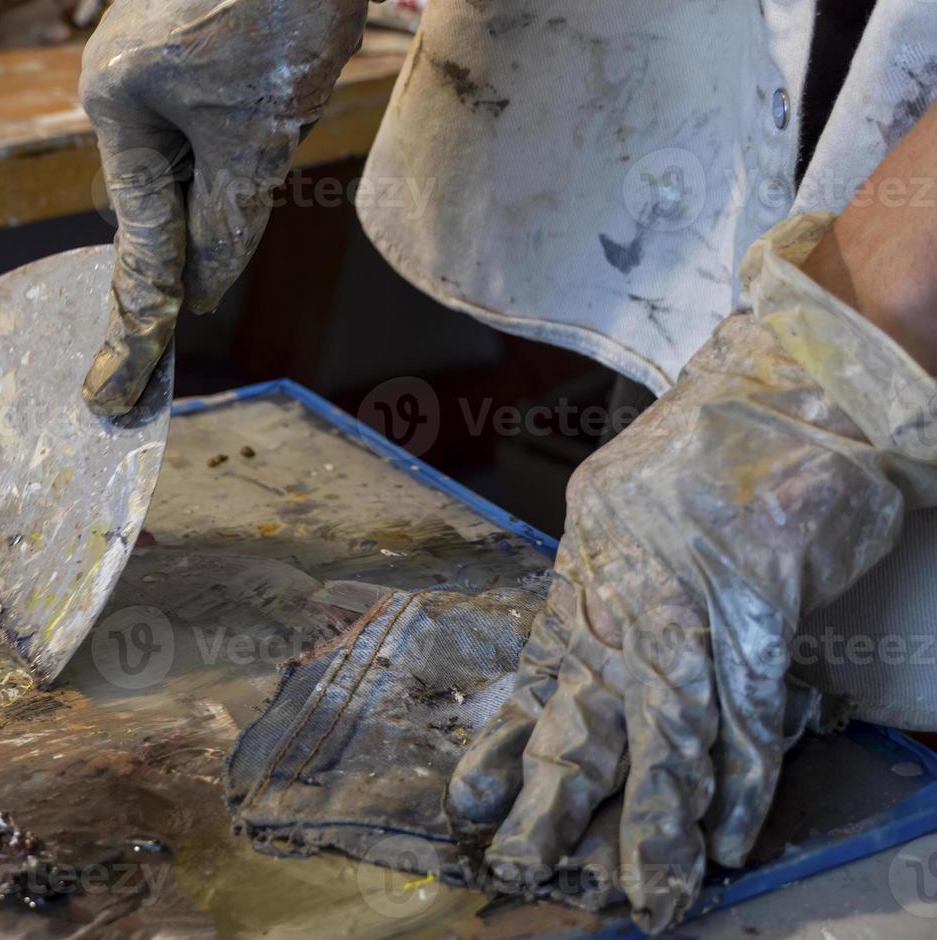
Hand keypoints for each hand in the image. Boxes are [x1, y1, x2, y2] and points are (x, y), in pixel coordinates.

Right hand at [78, 0, 420, 413]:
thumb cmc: (281, 11)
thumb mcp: (258, 136)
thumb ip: (226, 219)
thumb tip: (199, 290)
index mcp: (114, 102)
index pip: (138, 233)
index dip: (141, 313)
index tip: (117, 386)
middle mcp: (115, 75)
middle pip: (155, 190)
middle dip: (202, 213)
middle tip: (238, 210)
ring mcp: (145, 46)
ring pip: (186, 148)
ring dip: (233, 159)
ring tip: (285, 99)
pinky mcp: (182, 27)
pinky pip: (201, 106)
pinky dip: (240, 121)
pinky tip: (283, 81)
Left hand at [448, 216, 936, 931]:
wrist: (794, 377)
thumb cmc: (717, 444)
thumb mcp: (630, 508)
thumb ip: (612, 579)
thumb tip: (601, 649)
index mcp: (587, 564)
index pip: (539, 671)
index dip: (506, 740)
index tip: (471, 796)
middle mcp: (625, 589)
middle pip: (585, 714)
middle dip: (556, 802)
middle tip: (521, 869)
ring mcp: (692, 598)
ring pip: (665, 735)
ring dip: (656, 823)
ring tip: (641, 894)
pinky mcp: (762, 602)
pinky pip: (748, 713)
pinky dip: (740, 780)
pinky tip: (724, 837)